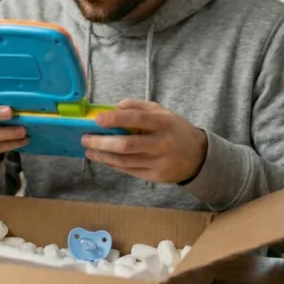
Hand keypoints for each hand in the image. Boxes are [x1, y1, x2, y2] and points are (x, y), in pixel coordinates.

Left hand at [82, 98, 207, 183]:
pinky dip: (113, 164)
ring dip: (103, 156)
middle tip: (85, 138)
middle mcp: (162, 143)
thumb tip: (113, 107)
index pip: (136, 119)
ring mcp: (159, 162)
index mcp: (164, 123)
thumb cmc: (174, 130)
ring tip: (89, 150)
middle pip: (126, 145)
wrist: (198, 156)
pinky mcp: (156, 176)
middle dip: (101, 142)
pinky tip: (103, 158)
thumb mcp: (162, 112)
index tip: (97, 119)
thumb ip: (138, 106)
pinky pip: (129, 170)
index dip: (115, 118)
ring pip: (124, 161)